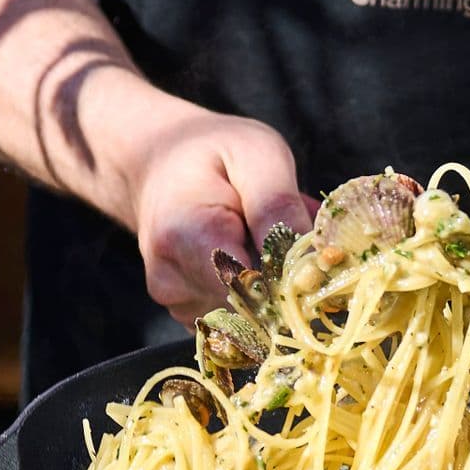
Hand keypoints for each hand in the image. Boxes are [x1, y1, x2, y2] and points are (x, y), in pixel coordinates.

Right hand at [126, 107, 313, 326]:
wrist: (158, 162)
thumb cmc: (212, 151)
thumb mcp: (256, 153)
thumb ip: (277, 205)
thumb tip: (307, 264)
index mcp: (186, 236)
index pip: (253, 288)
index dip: (291, 279)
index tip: (310, 252)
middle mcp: (172, 280)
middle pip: (255, 307)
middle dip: (285, 278)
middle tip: (285, 228)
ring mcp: (177, 302)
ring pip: (252, 316)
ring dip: (273, 283)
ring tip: (260, 235)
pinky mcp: (187, 313)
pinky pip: (239, 319)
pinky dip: (255, 292)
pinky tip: (246, 255)